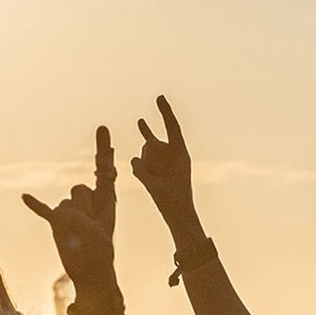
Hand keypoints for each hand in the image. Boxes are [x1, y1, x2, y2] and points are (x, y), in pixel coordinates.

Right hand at [24, 127, 117, 296]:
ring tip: (80, 237)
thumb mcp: (97, 235)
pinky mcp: (56, 221)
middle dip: (85, 210)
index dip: (103, 149)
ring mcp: (70, 209)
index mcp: (105, 198)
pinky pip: (44, 209)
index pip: (104, 169)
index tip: (102, 128)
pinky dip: (35, 204)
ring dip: (73, 223)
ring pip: (65, 205)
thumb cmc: (101, 254)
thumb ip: (80, 220)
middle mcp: (87, 199)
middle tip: (93, 230)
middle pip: (79, 190)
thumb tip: (59, 213)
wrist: (91, 273)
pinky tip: (25, 197)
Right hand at [131, 97, 198, 240]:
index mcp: (181, 154)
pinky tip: (144, 177)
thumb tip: (134, 159)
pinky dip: (140, 169)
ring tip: (156, 184)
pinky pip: (141, 161)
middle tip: (158, 180)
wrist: (180, 217)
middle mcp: (173, 154)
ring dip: (145, 168)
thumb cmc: (174, 202)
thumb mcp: (155, 186)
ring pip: (145, 154)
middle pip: (152, 144)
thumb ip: (142, 171)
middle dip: (148, 158)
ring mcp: (165, 160)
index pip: (172, 127)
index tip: (159, 97)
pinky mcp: (158, 168)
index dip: (165, 112)